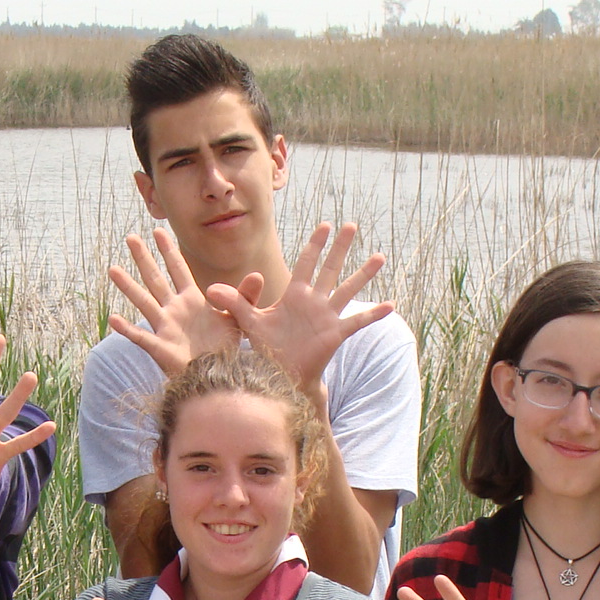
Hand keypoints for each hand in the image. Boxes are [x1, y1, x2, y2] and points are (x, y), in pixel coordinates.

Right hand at [107, 228, 258, 376]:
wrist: (218, 377)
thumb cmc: (224, 349)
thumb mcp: (238, 319)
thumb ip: (244, 297)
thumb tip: (258, 274)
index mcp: (191, 301)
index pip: (178, 269)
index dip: (169, 251)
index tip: (158, 231)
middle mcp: (174, 310)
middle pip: (156, 279)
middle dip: (144, 258)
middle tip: (130, 237)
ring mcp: (165, 328)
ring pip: (144, 302)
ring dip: (128, 286)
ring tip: (112, 269)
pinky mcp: (162, 348)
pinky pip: (141, 337)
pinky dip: (127, 329)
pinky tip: (113, 319)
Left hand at [207, 222, 392, 389]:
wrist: (280, 374)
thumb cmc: (267, 348)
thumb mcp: (250, 322)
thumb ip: (235, 303)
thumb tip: (209, 290)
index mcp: (295, 295)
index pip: (306, 264)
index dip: (314, 245)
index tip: (324, 225)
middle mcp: (314, 302)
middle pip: (330, 269)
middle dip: (340, 248)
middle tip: (352, 225)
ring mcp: (327, 317)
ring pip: (347, 290)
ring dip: (363, 274)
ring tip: (379, 256)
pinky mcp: (334, 334)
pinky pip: (357, 322)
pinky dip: (373, 314)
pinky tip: (390, 305)